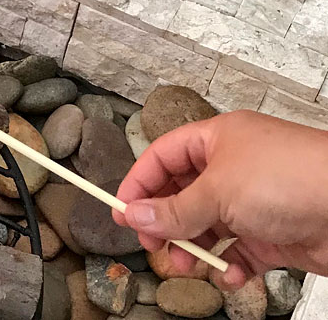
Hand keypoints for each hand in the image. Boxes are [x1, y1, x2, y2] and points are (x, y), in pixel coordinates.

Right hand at [113, 110, 327, 288]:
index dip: (140, 182)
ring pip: (208, 225)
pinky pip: (238, 251)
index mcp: (217, 139)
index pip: (164, 156)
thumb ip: (174, 209)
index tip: (122, 211)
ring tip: (188, 264)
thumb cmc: (291, 178)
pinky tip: (230, 273)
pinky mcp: (274, 232)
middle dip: (166, 221)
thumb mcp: (218, 192)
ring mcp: (255, 200)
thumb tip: (135, 215)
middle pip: (183, 193)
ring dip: (194, 247)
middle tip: (153, 243)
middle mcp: (234, 167)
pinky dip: (229, 265)